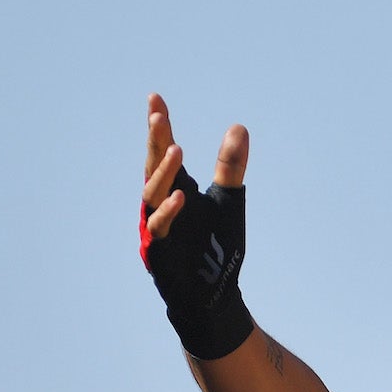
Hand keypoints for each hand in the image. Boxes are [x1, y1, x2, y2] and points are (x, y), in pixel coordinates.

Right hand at [142, 94, 248, 243]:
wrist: (215, 292)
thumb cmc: (216, 246)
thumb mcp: (228, 199)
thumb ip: (231, 166)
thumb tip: (239, 127)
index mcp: (176, 186)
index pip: (164, 150)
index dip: (160, 126)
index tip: (155, 98)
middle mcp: (162, 202)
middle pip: (154, 165)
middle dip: (155, 140)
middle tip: (157, 114)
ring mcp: (158, 225)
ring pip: (153, 193)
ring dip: (164, 171)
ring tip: (177, 149)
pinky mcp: (160, 249)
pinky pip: (160, 227)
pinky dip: (169, 211)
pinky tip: (181, 196)